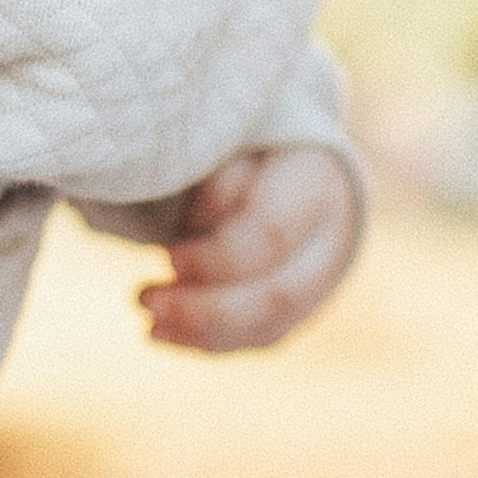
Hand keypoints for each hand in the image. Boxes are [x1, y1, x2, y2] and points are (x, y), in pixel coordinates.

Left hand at [140, 142, 360, 355]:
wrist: (294, 155)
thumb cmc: (247, 138)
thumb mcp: (226, 136)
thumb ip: (211, 179)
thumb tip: (185, 239)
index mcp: (317, 184)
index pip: (271, 238)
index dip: (215, 259)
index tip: (168, 256)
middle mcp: (332, 241)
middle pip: (276, 297)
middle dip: (204, 310)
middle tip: (145, 299)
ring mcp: (323, 281)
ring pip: (268, 326)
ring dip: (200, 332)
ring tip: (148, 324)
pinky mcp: (303, 307)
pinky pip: (260, 337)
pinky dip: (209, 341)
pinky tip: (163, 333)